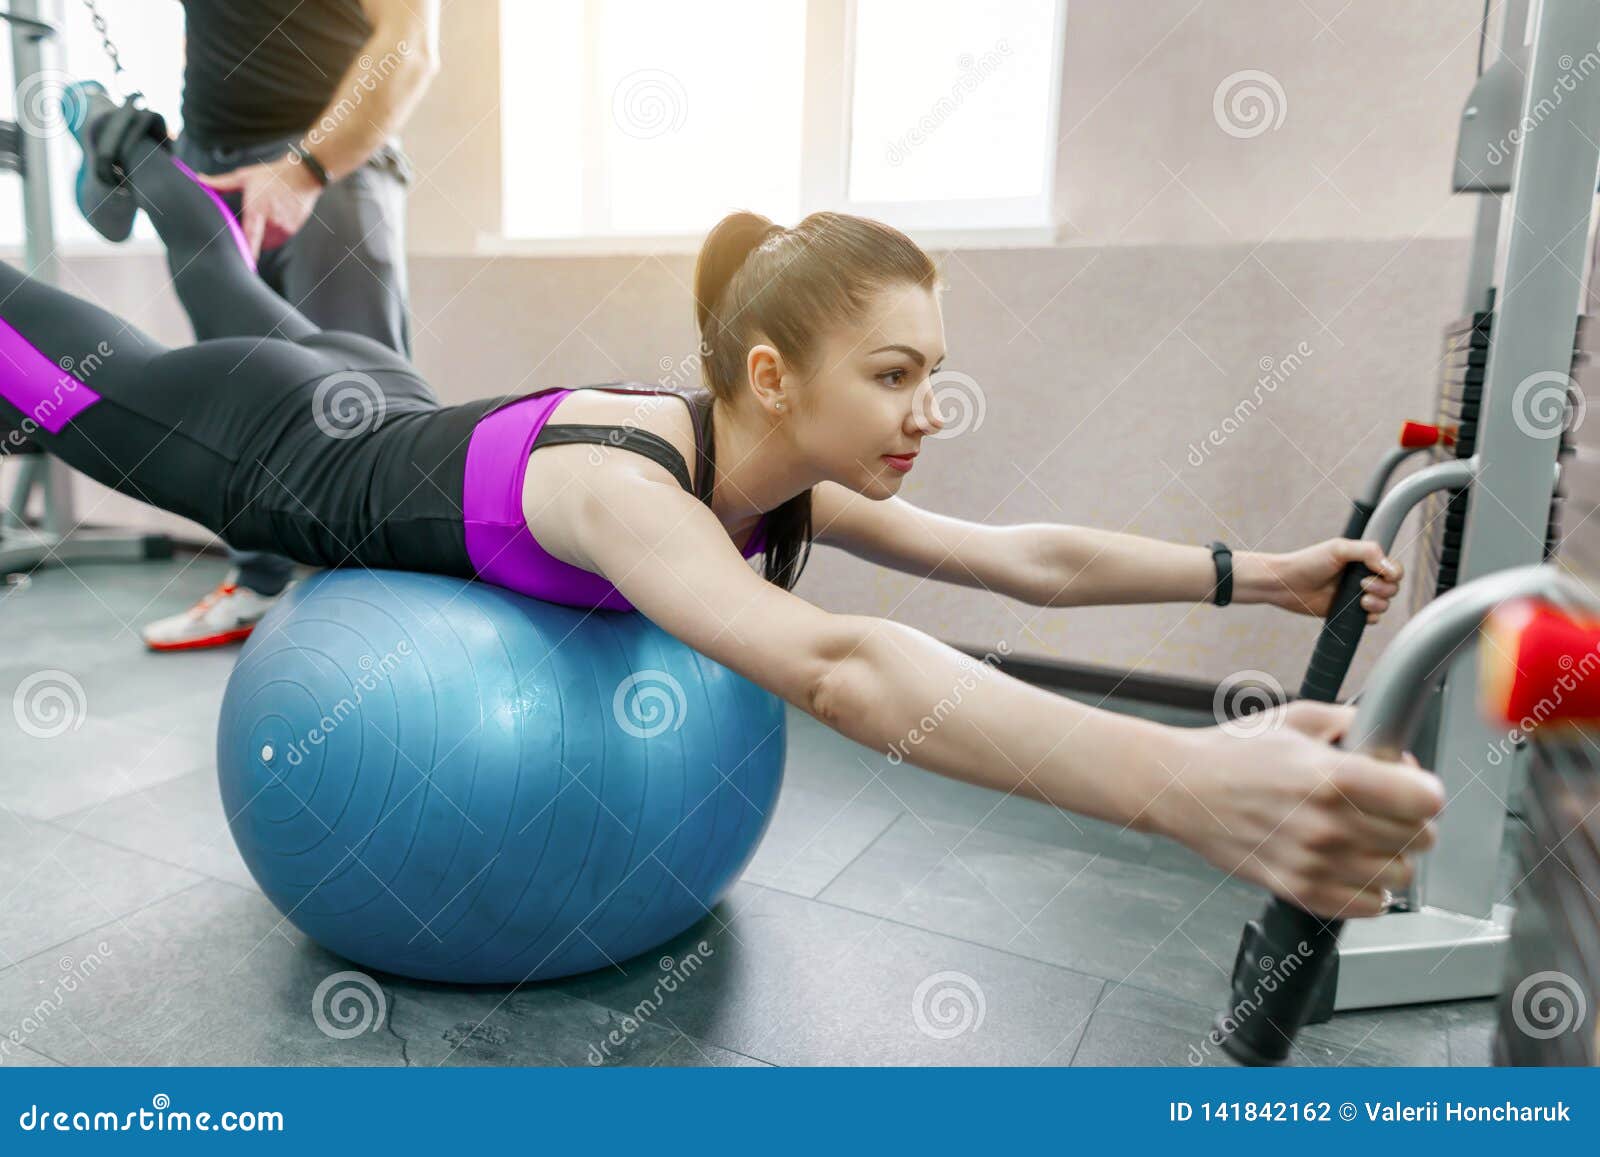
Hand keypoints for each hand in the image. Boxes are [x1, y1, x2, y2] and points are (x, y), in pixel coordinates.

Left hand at [194, 156, 322, 259]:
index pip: (250, 238)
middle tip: (249, 224)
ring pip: (268, 243)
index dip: (246, 254)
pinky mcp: (292, 230)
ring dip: (262, 237)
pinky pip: (278, 240)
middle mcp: (272, 221)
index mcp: (257, 210)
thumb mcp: (244, 177)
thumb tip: (199, 180)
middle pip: (256, 242)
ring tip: (264, 219)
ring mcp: (284, 227)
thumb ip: (221, 183)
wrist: (302, 176)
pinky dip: (274, 235)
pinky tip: (275, 219)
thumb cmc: (271, 175)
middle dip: (250, 238)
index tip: (242, 266)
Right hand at [1160, 701, 1442, 917]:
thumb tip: (1393, 745)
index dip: (1424, 791)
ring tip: (1365, 838)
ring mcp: (1313, 863)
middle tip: (1385, 808)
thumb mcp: (1297, 718)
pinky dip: (1371, 890)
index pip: (1425, 800)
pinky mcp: (1298, 889)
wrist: (1181, 788)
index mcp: (1332, 776)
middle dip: (1410, 820)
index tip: (1413, 787)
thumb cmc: (1233, 752)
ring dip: (1391, 856)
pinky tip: (1351, 866)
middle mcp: (1327, 824)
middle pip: (1419, 839)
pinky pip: (1369, 906)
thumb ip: (1354, 724)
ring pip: (1399, 875)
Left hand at [1260, 538, 1402, 623]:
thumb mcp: (1338, 548)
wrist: (1285, 584)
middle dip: (1383, 589)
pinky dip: (1371, 617)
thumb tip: (1391, 567)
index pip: (1394, 568)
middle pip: (1393, 587)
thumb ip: (1367, 551)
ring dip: (1378, 604)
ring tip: (1360, 601)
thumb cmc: (1308, 562)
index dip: (1394, 573)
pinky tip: (1361, 612)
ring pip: (1385, 604)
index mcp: (1363, 560)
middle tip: (1362, 585)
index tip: (1383, 574)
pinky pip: (1371, 619)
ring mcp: (1356, 596)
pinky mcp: (1348, 612)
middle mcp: (1362, 577)